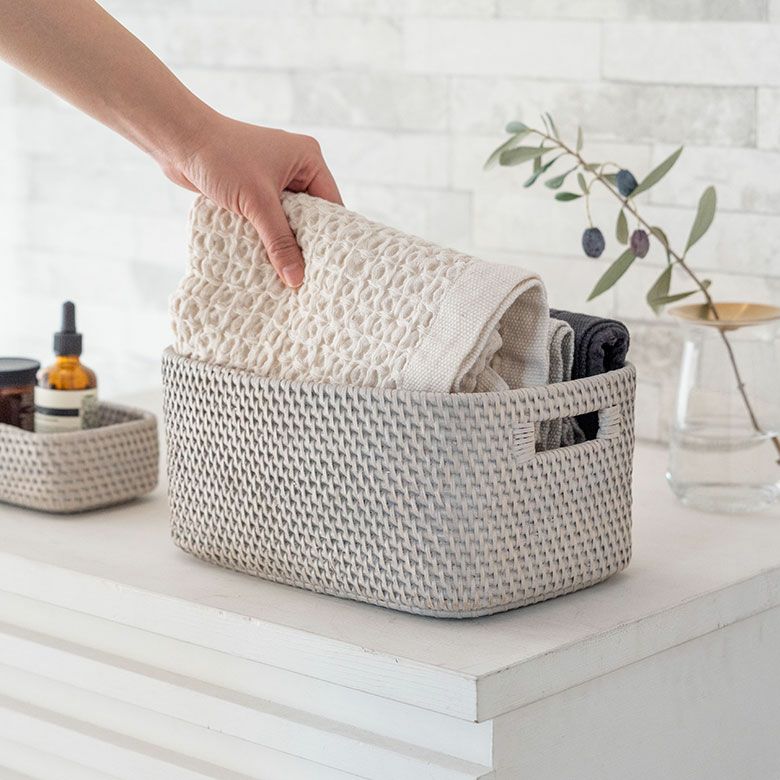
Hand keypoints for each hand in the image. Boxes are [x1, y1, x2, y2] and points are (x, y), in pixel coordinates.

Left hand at [162, 112, 341, 287]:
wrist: (179, 139)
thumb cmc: (222, 158)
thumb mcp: (257, 203)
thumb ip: (279, 242)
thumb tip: (296, 279)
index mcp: (309, 159)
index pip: (332, 205)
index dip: (331, 237)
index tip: (329, 268)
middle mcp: (296, 168)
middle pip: (312, 216)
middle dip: (306, 244)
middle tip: (309, 277)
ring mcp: (275, 178)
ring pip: (289, 220)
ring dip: (284, 243)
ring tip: (289, 274)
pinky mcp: (255, 189)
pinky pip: (269, 219)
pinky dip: (267, 236)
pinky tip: (267, 259)